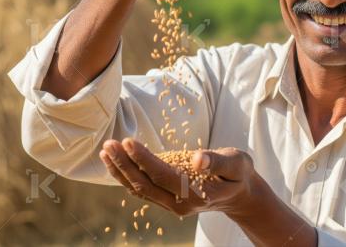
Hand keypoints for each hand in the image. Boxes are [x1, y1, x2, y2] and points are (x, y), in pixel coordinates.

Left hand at [98, 138, 258, 217]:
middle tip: (109, 144)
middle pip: (145, 185)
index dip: (143, 159)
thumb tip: (197, 159)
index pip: (163, 176)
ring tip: (106, 151)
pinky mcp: (166, 199)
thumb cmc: (239, 174)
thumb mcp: (237, 164)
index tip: (128, 141)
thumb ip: (218, 161)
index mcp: (196, 194)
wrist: (240, 195)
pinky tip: (114, 162)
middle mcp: (180, 204)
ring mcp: (172, 204)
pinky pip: (141, 189)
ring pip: (139, 189)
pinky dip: (126, 176)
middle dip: (124, 164)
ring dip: (120, 170)